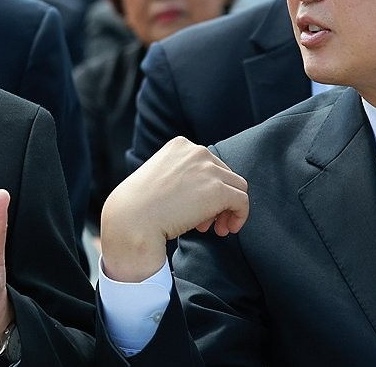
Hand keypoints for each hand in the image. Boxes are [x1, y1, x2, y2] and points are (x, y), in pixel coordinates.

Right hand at [99, 137, 248, 282]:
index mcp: (180, 145)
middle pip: (225, 175)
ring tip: (217, 228)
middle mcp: (197, 151)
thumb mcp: (159, 178)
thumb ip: (182, 176)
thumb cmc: (139, 206)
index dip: (207, 188)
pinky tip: (227, 229)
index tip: (196, 208)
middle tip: (206, 223)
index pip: (208, 164)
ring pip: (237, 188)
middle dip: (218, 200)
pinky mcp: (218, 190)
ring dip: (228, 209)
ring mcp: (208, 169)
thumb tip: (204, 194)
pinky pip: (242, 202)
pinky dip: (240, 216)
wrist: (132, 219)